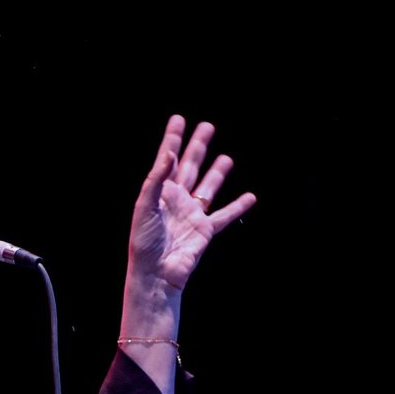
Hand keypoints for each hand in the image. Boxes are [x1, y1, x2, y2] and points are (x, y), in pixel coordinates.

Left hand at [129, 115, 256, 291]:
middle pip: (189, 166)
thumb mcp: (144, 207)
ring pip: (208, 187)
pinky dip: (238, 206)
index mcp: (158, 192)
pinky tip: (250, 197)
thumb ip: (156, 180)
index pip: (167, 159)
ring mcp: (191, 214)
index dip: (173, 139)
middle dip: (197, 146)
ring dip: (217, 172)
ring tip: (226, 158)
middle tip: (208, 126)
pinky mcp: (205, 230)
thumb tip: (169, 154)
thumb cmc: (144, 242)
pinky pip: (224, 215)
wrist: (156, 274)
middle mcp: (175, 200)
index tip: (179, 119)